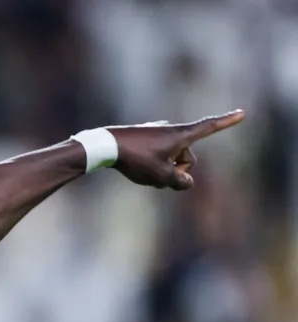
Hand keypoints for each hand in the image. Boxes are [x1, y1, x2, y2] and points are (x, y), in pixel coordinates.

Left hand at [108, 110, 244, 189]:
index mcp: (180, 135)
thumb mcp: (161, 176)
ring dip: (162, 171)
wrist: (105, 145)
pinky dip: (152, 166)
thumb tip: (186, 182)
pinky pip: (157, 158)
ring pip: (170, 160)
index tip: (242, 112)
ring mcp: (157, 133)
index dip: (227, 122)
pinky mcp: (145, 138)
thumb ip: (180, 182)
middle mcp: (171, 130)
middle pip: (187, 159)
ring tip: (143, 170)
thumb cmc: (135, 159)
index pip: (209, 128)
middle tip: (158, 175)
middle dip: (177, 172)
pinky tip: (135, 167)